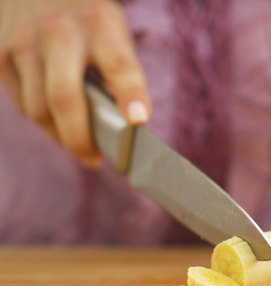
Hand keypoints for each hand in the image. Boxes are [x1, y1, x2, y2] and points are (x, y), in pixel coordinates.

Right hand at [0, 0, 149, 167]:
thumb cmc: (87, 22)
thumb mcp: (111, 33)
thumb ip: (118, 74)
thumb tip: (120, 128)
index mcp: (99, 24)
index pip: (119, 65)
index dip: (130, 94)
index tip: (138, 120)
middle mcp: (59, 33)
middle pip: (65, 99)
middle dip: (81, 139)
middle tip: (95, 159)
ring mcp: (24, 43)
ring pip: (39, 110)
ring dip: (62, 136)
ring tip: (80, 144)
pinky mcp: (0, 55)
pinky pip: (23, 106)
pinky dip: (44, 122)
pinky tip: (57, 122)